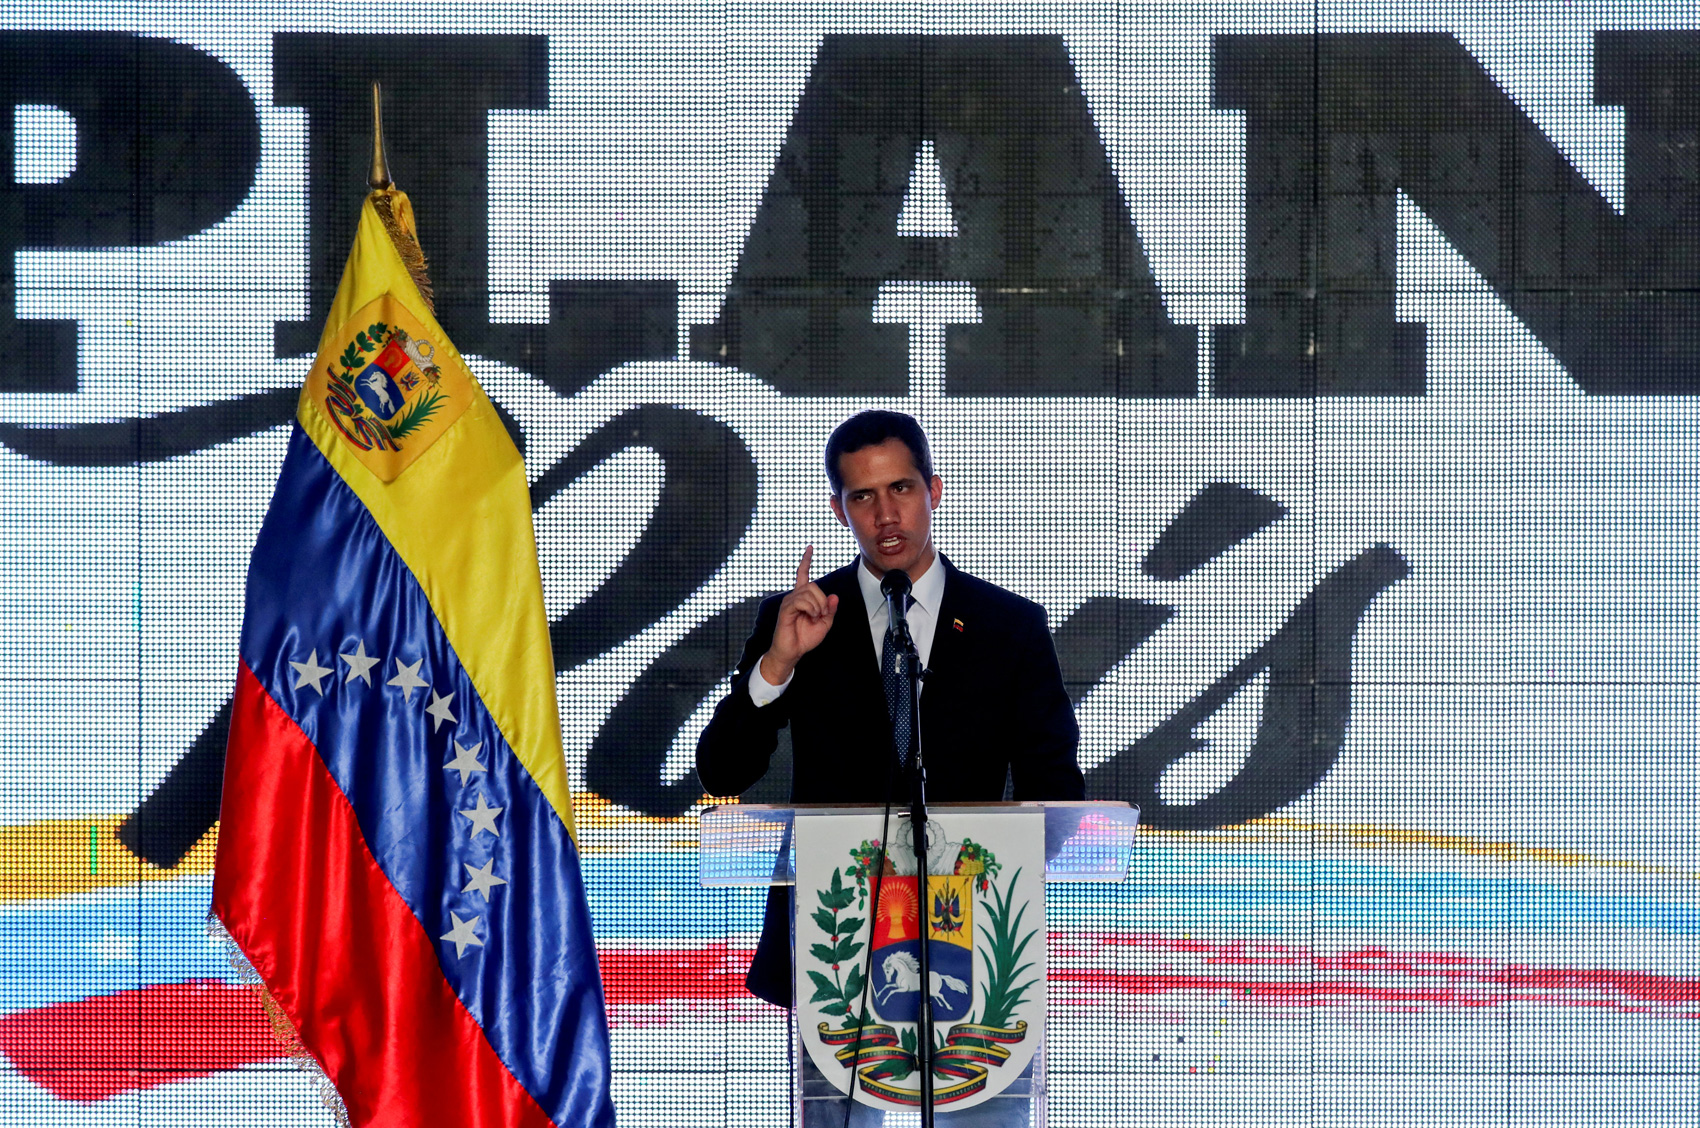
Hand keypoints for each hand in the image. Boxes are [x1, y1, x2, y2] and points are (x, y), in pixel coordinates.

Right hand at [759, 546, 838, 685]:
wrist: (792, 652)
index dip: (806, 560)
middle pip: (812, 585)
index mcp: (802, 598)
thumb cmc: (805, 638)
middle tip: (822, 614)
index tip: (810, 547)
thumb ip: (830, 610)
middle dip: (822, 599)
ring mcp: (789, 602)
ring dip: (818, 605)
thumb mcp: (824, 624)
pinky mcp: (786, 610)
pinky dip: (811, 608)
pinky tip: (811, 616)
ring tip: (815, 617)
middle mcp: (794, 597)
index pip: (803, 574)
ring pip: (808, 592)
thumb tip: (834, 596)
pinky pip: (801, 601)